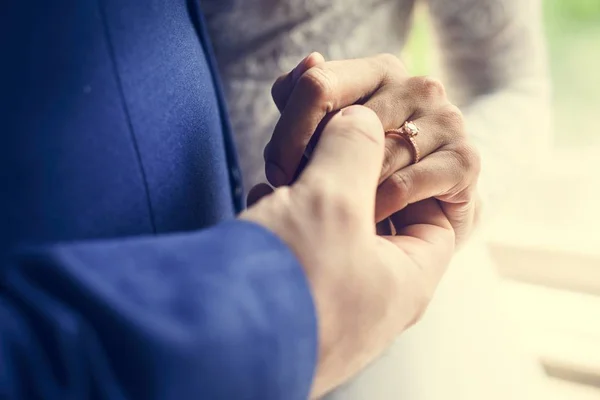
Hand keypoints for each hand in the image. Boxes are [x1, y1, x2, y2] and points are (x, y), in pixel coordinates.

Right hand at [241, 106, 454, 397]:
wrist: (214, 341)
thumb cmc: (288, 280)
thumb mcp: (332, 198)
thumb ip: (354, 148)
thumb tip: (358, 120)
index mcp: (406, 282)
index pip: (436, 220)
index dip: (416, 176)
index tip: (386, 147)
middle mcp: (374, 303)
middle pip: (380, 224)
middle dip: (352, 183)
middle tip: (329, 154)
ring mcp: (331, 310)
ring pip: (335, 237)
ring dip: (314, 199)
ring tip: (289, 174)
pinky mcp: (289, 308)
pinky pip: (301, 255)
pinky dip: (287, 222)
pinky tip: (264, 200)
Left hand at [266, 53, 480, 244]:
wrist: (427, 212)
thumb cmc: (371, 169)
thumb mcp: (330, 132)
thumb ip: (311, 97)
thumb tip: (310, 60)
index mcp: (380, 71)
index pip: (318, 84)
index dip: (289, 131)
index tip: (277, 172)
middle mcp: (418, 87)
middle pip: (343, 123)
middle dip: (310, 167)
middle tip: (297, 199)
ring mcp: (447, 120)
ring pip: (374, 156)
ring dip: (347, 193)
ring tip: (335, 213)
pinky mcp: (465, 160)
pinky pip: (404, 185)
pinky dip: (379, 207)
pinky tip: (371, 221)